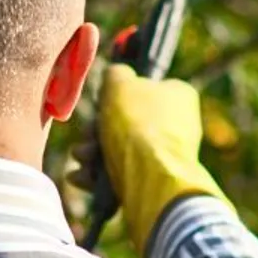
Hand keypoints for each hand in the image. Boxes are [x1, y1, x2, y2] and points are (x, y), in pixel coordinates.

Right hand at [68, 63, 228, 255]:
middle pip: (125, 123)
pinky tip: (80, 178)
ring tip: (80, 160)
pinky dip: (98, 176)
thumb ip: (116, 74)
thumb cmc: (139, 125)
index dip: (114, 96)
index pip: (142, 89)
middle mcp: (177, 126)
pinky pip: (121, 174)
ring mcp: (166, 157)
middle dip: (96, 132)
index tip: (98, 104)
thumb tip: (115, 76)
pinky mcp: (154, 183)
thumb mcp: (121, 84)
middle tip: (85, 137)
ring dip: (91, 154)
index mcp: (177, 96)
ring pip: (119, 150)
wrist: (153, 178)